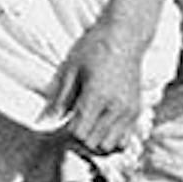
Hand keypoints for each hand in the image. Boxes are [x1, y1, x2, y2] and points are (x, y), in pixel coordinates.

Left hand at [45, 12, 154, 154]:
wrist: (125, 35)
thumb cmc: (95, 48)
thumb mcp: (71, 69)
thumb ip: (60, 98)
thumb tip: (46, 121)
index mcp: (98, 96)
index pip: (79, 133)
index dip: (66, 133)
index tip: (61, 124)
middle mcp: (116, 107)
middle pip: (93, 143)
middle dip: (79, 139)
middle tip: (71, 126)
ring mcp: (129, 110)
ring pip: (109, 145)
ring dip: (95, 141)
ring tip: (86, 127)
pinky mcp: (136, 110)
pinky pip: (124, 140)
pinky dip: (111, 139)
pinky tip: (101, 127)